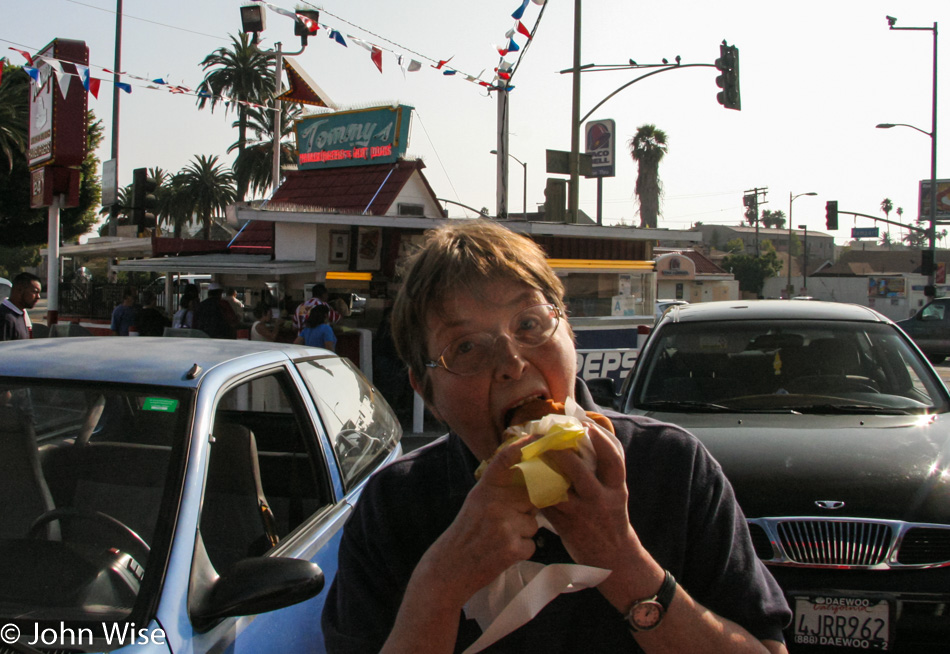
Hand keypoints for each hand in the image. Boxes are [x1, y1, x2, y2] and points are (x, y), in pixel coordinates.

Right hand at [419, 435, 539, 605]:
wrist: (450, 568)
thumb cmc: (465, 534)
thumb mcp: (475, 503)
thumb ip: (497, 490)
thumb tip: (528, 481)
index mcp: (484, 489)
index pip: (505, 460)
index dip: (523, 445)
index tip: (537, 436)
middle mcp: (494, 503)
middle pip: (529, 497)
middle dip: (525, 510)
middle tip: (503, 523)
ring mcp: (504, 525)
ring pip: (533, 523)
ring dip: (523, 533)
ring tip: (500, 540)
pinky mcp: (513, 547)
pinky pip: (532, 543)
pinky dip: (522, 550)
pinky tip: (502, 553)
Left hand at [540, 421, 640, 569]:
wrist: (615, 559)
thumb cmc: (612, 519)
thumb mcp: (616, 494)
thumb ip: (604, 472)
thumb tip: (586, 439)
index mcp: (617, 489)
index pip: (613, 458)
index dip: (601, 439)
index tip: (586, 424)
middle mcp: (601, 499)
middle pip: (580, 470)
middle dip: (563, 452)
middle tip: (549, 436)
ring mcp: (583, 513)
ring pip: (559, 487)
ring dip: (545, 470)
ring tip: (535, 453)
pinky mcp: (566, 525)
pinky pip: (549, 504)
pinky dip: (538, 490)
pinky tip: (528, 477)